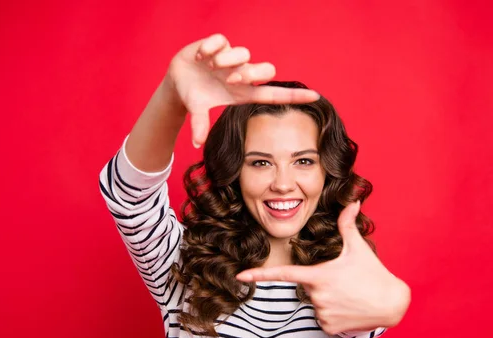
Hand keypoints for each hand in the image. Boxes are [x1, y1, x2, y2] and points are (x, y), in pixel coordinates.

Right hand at [166, 33, 319, 146]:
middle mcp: (241, 74)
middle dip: (251, 72)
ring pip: (244, 53)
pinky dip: (211, 47)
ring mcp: (232, 58)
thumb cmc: (194, 95)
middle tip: (230, 79)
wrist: (177, 78)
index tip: (315, 97)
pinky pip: (223, 40)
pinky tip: (201, 56)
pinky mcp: (219, 44)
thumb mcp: (196, 109)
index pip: (273, 94)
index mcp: (242, 92)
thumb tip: (197, 142)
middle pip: (267, 69)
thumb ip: (199, 124)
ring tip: (210, 66)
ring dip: (228, 60)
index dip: (294, 96)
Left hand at [236, 201, 410, 334]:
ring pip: (316, 304)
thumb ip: (347, 224)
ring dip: (329, 300)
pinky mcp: (329, 328)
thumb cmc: (373, 274)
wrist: (392, 303)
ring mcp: (322, 313)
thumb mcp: (358, 248)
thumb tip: (353, 201)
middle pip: (308, 288)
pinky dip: (334, 314)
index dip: (260, 275)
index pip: (283, 274)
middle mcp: (316, 296)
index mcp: (318, 275)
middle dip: (321, 284)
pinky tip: (349, 308)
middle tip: (344, 282)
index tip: (241, 276)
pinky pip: (324, 319)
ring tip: (350, 295)